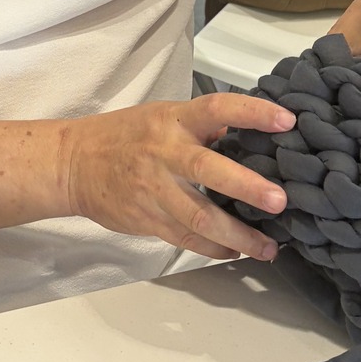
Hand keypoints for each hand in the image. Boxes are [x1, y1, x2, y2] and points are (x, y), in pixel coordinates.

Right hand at [58, 95, 295, 261]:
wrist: (73, 164)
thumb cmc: (124, 135)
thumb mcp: (161, 115)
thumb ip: (201, 125)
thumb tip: (245, 129)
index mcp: (173, 119)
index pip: (217, 108)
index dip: (252, 113)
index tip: (287, 121)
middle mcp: (164, 153)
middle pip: (207, 169)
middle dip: (246, 187)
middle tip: (280, 201)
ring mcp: (154, 189)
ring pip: (198, 216)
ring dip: (237, 236)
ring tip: (268, 248)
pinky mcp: (146, 219)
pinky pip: (184, 237)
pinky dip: (212, 249)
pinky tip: (235, 253)